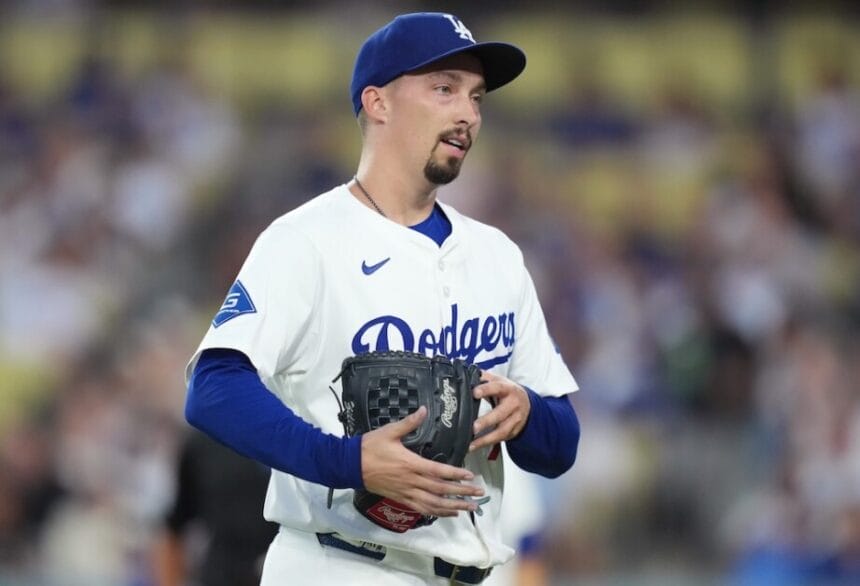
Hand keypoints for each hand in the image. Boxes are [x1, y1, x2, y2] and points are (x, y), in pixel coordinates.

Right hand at [361, 406, 483, 517]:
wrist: (350, 465)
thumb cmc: (370, 447)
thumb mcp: (390, 431)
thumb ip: (409, 422)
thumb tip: (424, 410)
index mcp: (411, 464)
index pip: (439, 472)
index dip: (456, 475)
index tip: (471, 476)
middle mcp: (411, 481)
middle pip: (441, 490)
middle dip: (462, 493)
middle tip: (479, 495)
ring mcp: (406, 492)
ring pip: (434, 503)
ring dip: (453, 506)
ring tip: (469, 507)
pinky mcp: (401, 498)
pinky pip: (422, 509)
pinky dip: (437, 512)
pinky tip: (449, 513)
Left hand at [469, 371, 530, 451]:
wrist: (527, 404)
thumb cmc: (507, 391)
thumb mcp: (498, 380)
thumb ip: (483, 377)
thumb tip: (466, 372)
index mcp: (508, 389)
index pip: (497, 387)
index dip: (486, 390)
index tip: (474, 392)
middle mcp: (513, 404)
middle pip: (501, 413)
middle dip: (487, 421)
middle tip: (474, 427)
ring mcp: (515, 419)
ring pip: (501, 430)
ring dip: (486, 438)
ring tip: (472, 443)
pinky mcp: (513, 431)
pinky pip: (499, 439)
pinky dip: (487, 443)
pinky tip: (475, 446)